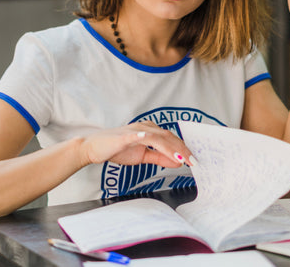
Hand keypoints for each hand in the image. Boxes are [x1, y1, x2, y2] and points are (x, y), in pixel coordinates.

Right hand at [79, 121, 193, 168]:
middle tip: (193, 161)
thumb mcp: (142, 156)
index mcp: (150, 131)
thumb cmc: (118, 149)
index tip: (194, 159)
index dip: (183, 148)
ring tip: (181, 157)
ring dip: (170, 147)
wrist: (95, 148)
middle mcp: (144, 127)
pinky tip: (149, 139)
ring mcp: (134, 131)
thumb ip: (160, 158)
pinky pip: (135, 136)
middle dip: (182, 149)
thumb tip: (178, 162)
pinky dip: (143, 137)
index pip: (170, 138)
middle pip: (167, 137)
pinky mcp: (123, 136)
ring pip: (156, 137)